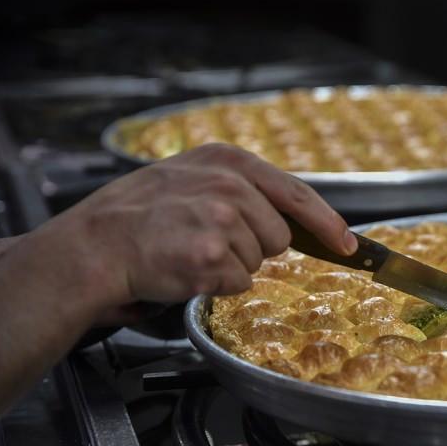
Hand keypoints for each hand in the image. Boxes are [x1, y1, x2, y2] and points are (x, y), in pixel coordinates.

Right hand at [40, 143, 356, 310]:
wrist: (97, 243)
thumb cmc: (141, 213)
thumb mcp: (192, 177)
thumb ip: (241, 188)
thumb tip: (289, 217)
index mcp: (229, 161)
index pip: (297, 192)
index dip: (328, 223)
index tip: (348, 244)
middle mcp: (231, 186)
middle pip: (279, 237)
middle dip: (254, 249)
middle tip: (209, 243)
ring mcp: (223, 220)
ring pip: (259, 263)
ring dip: (231, 267)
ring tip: (190, 251)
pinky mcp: (213, 256)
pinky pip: (238, 283)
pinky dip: (216, 284)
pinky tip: (185, 268)